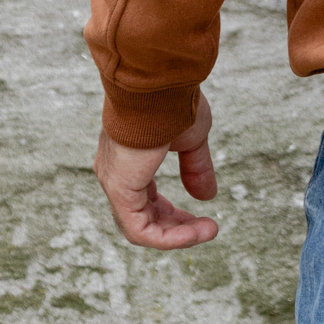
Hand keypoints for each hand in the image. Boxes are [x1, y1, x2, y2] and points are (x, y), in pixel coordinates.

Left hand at [94, 91, 218, 249]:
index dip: (172, 214)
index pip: (146, 199)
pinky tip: (195, 234)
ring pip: (140, 227)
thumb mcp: (191, 139)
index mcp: (129, 160)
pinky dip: (169, 238)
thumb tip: (208, 196)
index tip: (202, 215)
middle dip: (176, 227)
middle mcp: (115, 173)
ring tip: (208, 231)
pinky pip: (140, 230)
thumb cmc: (172, 103)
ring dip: (177, 235)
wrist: (159, 86)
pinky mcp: (120, 191)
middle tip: (206, 228)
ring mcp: (115, 183)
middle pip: (143, 216)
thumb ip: (196, 168)